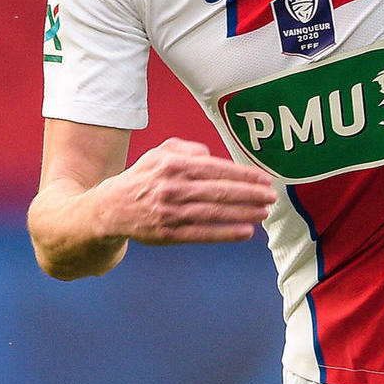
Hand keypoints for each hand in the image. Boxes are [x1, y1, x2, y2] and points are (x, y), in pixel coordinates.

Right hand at [93, 138, 276, 244]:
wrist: (112, 208)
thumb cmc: (143, 177)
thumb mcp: (160, 153)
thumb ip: (188, 149)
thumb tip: (213, 156)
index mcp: (173, 165)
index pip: (216, 169)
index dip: (244, 175)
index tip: (264, 179)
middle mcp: (172, 188)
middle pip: (219, 192)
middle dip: (250, 194)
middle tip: (271, 197)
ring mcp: (170, 213)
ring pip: (214, 214)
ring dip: (244, 214)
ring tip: (264, 213)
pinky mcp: (169, 234)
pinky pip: (203, 234)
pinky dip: (226, 234)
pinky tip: (246, 231)